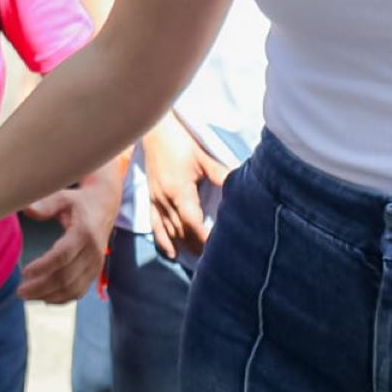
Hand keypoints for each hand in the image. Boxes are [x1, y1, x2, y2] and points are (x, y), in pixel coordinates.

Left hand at [19, 176, 118, 302]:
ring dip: (49, 296)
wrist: (104, 207)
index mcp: (85, 233)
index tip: (24, 272)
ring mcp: (96, 264)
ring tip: (28, 296)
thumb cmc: (79, 202)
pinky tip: (45, 299)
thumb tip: (26, 209)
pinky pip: (79, 291)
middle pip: (66, 277)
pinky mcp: (95, 272)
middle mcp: (93, 252)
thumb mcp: (63, 197)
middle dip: (41, 287)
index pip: (62, 256)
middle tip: (20, 291)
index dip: (43, 267)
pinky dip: (62, 299)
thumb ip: (45, 205)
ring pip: (73, 289)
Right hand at [143, 118, 230, 259]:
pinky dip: (163, 241)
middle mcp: (165, 200)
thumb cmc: (181, 141)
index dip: (205, 238)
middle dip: (198, 246)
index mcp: (179, 190)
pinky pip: (155, 225)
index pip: (193, 223)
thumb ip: (221, 174)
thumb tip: (240, 185)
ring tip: (200, 259)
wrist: (156, 130)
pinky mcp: (151, 199)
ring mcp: (156, 200)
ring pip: (170, 231)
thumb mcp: (204, 157)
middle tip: (215, 260)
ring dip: (184, 246)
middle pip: (182, 231)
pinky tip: (172, 253)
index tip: (219, 249)